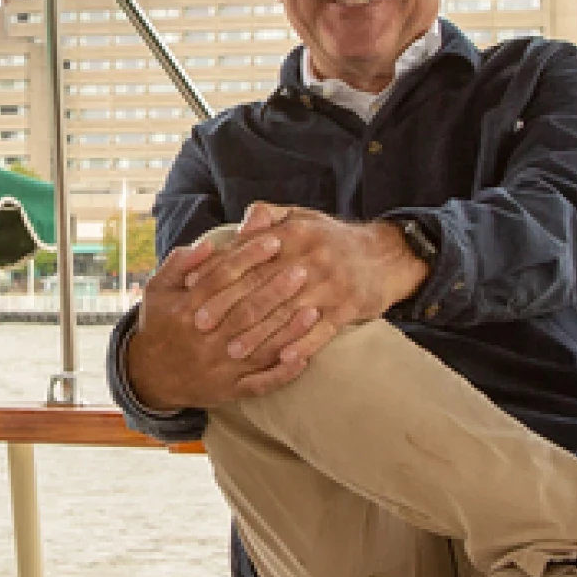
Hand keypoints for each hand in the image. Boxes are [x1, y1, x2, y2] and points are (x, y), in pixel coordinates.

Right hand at [123, 231, 333, 412]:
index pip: (222, 278)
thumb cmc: (159, 325)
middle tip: (302, 270)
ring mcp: (218, 367)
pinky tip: (303, 359)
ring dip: (288, 331)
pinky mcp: (229, 390)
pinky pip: (259, 384)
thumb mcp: (157, 289)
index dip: (248, 257)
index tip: (273, 240)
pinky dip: (282, 374)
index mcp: (186, 310)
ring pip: (258, 348)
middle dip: (275, 290)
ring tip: (313, 310)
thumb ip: (179, 264)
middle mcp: (204, 339)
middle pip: (245, 311)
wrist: (150, 377)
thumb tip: (207, 243)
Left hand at [212, 204, 429, 346]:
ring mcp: (331, 284)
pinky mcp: (349, 307)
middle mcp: (311, 258)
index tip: (192, 291)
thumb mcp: (300, 217)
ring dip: (259, 334)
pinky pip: (323, 330)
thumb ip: (267, 216)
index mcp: (294, 234)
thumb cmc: (330, 238)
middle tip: (201, 326)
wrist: (384, 255)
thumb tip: (240, 225)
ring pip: (288, 313)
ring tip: (233, 351)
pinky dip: (304, 345)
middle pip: (263, 287)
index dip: (218, 275)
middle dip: (229, 308)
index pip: (249, 257)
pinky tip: (284, 359)